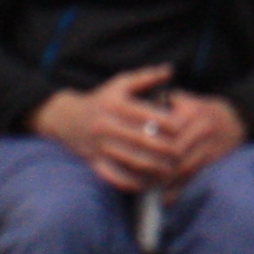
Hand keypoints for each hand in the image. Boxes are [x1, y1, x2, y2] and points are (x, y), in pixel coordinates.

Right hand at [33, 68, 237, 192]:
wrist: (68, 120)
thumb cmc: (103, 100)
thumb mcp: (120, 83)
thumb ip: (146, 77)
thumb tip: (171, 70)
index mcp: (115, 104)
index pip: (148, 115)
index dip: (170, 123)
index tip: (185, 127)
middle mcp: (106, 126)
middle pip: (143, 141)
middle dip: (166, 148)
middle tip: (184, 152)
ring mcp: (100, 147)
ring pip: (133, 162)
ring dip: (155, 169)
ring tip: (173, 170)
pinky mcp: (96, 164)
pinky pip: (118, 178)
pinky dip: (136, 183)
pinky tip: (152, 183)